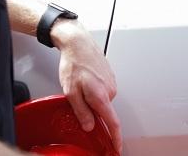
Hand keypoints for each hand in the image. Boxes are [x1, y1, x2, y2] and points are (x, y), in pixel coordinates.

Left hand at [51, 20, 121, 154]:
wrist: (78, 42)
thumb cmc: (74, 63)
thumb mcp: (71, 92)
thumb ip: (82, 112)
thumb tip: (90, 126)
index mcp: (101, 96)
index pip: (113, 123)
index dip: (116, 138)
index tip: (117, 148)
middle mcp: (110, 90)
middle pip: (104, 111)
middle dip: (92, 111)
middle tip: (77, 100)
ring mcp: (111, 82)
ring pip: (102, 100)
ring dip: (91, 99)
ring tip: (78, 85)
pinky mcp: (109, 76)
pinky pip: (102, 90)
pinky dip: (93, 90)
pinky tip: (84, 79)